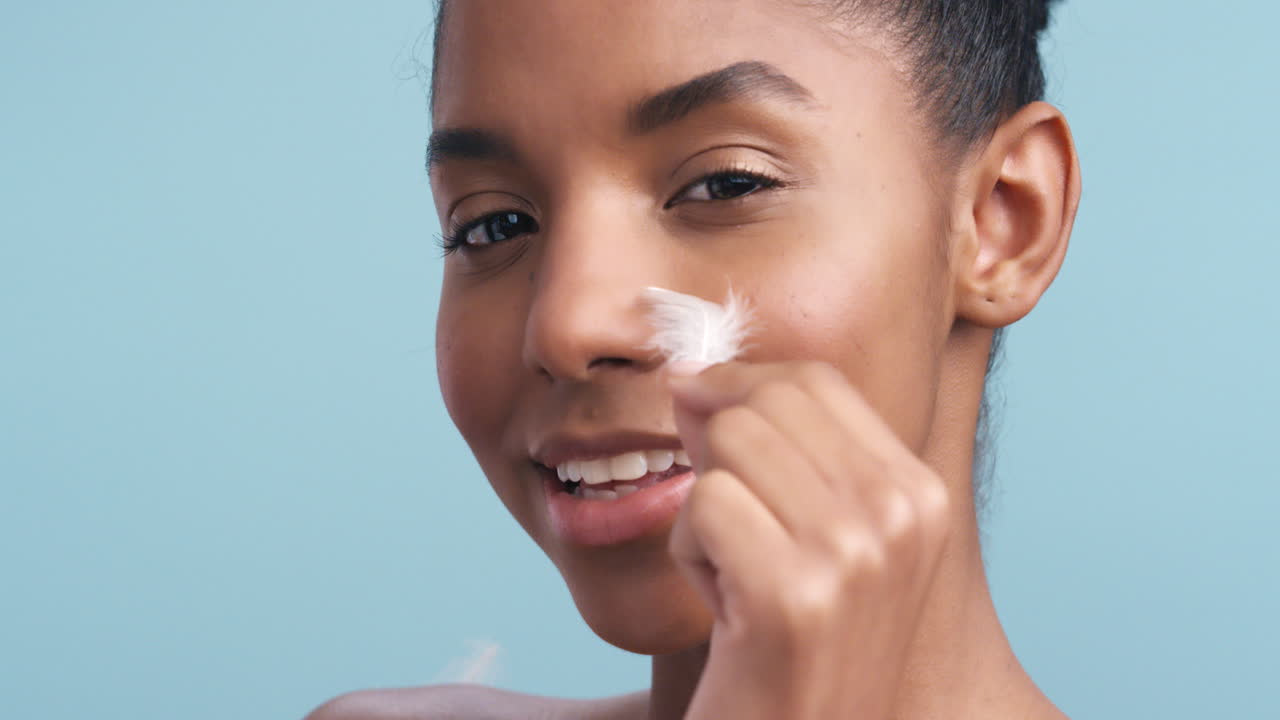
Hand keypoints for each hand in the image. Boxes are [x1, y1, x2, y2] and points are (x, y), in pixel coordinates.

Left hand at [665, 361, 950, 719]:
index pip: (816, 380)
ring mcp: (853, 555)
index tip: (700, 408)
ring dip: (706, 509)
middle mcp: (901, 516)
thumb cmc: (795, 645)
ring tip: (735, 573)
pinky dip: (690, 553)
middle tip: (725, 523)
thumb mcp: (819, 538)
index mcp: (920, 493)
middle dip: (717, 448)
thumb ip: (775, 449)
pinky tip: (724, 608)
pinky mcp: (792, 595)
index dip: (740, 381)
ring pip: (729, 442)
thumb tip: (692, 378)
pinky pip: (702, 504)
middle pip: (766, 402)